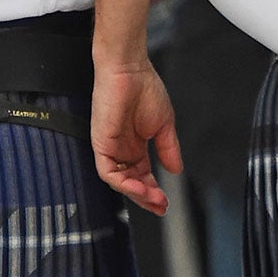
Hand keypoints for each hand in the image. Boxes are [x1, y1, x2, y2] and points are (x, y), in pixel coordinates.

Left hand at [91, 61, 182, 215]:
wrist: (129, 70)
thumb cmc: (144, 88)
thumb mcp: (164, 125)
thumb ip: (168, 149)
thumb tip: (176, 170)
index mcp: (135, 145)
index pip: (142, 176)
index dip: (153, 191)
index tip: (164, 202)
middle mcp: (121, 149)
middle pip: (131, 183)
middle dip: (146, 197)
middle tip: (161, 206)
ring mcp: (110, 148)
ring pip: (119, 182)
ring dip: (137, 193)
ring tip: (154, 199)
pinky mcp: (101, 144)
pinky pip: (108, 172)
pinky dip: (123, 183)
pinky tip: (138, 186)